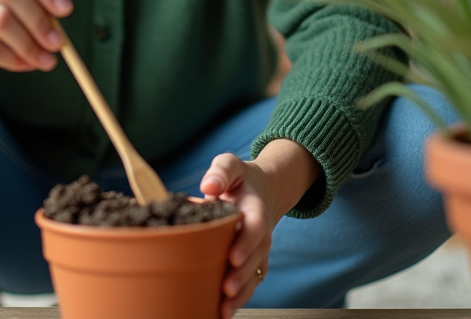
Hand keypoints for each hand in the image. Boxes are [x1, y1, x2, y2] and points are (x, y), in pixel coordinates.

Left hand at [200, 139, 320, 318]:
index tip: (233, 257)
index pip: (255, 228)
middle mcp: (261, 235)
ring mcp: (257, 252)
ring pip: (253, 276)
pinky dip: (239, 299)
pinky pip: (249, 284)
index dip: (246, 244)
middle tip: (226, 289)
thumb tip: (209, 186)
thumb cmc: (239, 179)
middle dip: (242, 276)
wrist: (259, 191)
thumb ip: (221, 170)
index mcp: (256, 210)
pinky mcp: (251, 263)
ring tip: (224, 310)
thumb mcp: (230, 165)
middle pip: (255, 258)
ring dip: (241, 294)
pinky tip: (223, 312)